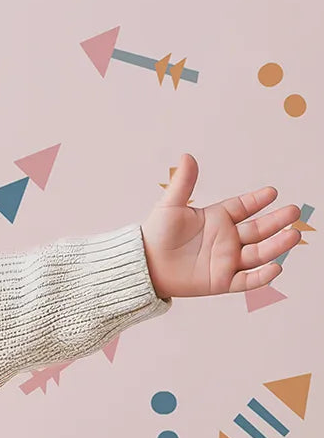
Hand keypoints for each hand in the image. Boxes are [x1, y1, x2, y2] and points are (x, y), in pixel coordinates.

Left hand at [140, 152, 301, 297]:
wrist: (144, 265)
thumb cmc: (155, 235)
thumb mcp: (170, 206)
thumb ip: (183, 183)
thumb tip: (187, 156)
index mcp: (217, 218)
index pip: (244, 207)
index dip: (258, 200)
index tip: (273, 192)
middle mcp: (226, 239)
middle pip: (258, 229)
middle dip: (277, 221)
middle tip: (293, 212)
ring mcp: (226, 260)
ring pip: (258, 253)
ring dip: (277, 246)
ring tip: (294, 235)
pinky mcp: (222, 281)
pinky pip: (246, 280)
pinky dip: (261, 276)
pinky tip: (275, 267)